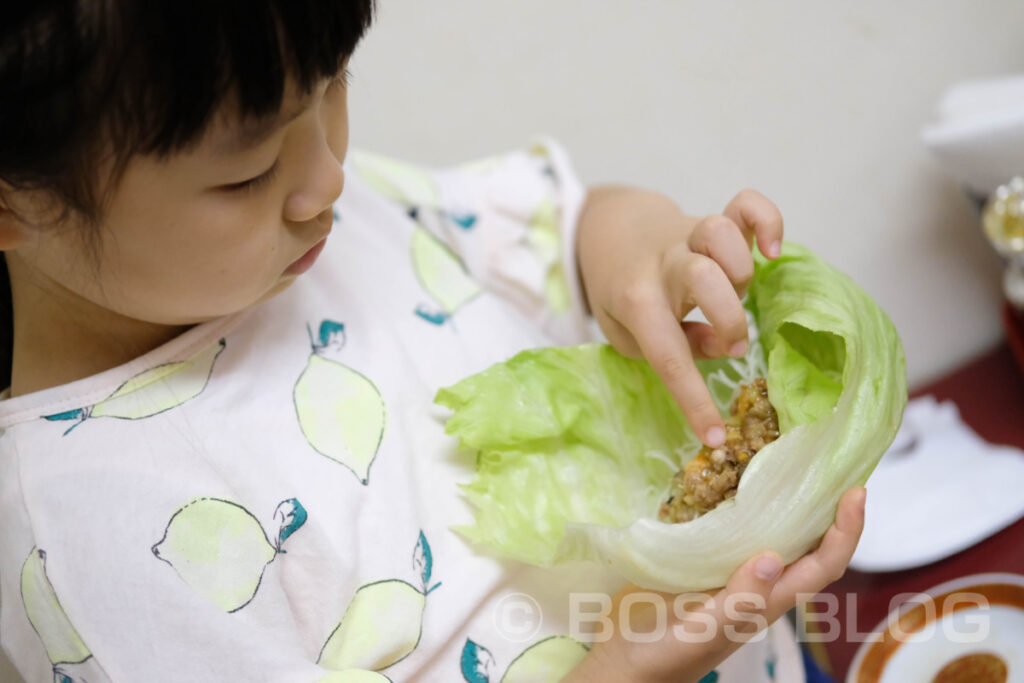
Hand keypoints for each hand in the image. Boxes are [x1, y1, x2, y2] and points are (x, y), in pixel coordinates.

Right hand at [561, 487, 865, 682]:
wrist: (622, 667)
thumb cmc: (662, 657)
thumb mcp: (702, 631)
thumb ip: (738, 600)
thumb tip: (773, 557)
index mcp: (764, 601)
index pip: (822, 566)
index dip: (845, 532)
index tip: (855, 493)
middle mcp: (754, 583)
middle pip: (806, 546)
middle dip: (825, 508)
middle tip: (828, 465)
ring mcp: (727, 573)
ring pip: (770, 534)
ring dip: (785, 502)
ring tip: (786, 462)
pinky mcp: (698, 563)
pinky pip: (728, 529)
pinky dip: (735, 502)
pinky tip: (725, 477)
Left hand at [576, 187, 782, 445]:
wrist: (611, 228)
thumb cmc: (621, 290)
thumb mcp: (626, 332)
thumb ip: (667, 346)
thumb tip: (722, 348)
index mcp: (636, 300)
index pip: (667, 356)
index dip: (693, 400)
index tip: (716, 437)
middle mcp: (665, 264)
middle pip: (706, 278)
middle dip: (729, 318)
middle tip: (730, 342)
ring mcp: (690, 235)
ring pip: (722, 235)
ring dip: (740, 272)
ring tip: (735, 292)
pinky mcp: (714, 216)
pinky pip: (747, 205)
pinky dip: (767, 221)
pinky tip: (771, 249)